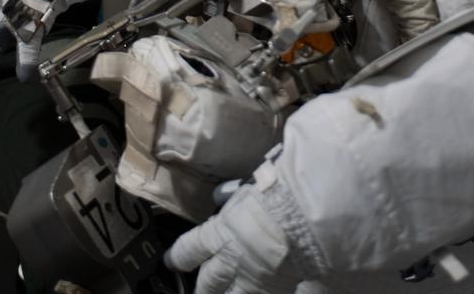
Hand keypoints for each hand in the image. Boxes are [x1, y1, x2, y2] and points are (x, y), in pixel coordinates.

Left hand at [165, 178, 308, 293]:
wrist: (304, 217)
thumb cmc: (275, 195)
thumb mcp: (246, 189)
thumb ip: (231, 196)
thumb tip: (220, 195)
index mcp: (218, 235)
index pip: (188, 251)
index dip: (176, 258)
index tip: (170, 262)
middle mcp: (230, 262)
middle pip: (207, 284)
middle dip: (201, 288)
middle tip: (199, 289)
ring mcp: (252, 281)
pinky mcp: (276, 290)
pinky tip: (257, 292)